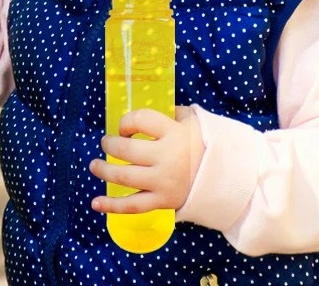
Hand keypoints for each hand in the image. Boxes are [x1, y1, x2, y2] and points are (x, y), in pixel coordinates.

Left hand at [89, 106, 204, 214]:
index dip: (126, 121)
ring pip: (125, 177)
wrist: (224, 176)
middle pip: (128, 149)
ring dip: (104, 170)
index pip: (140, 120)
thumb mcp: (191, 120)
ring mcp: (163, 182)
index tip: (124, 127)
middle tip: (106, 143)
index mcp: (174, 133)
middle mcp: (167, 157)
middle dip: (111, 145)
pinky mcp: (163, 202)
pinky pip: (133, 206)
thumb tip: (145, 114)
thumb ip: (169, 113)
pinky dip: (112, 206)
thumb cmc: (202, 144)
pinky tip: (95, 202)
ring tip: (94, 166)